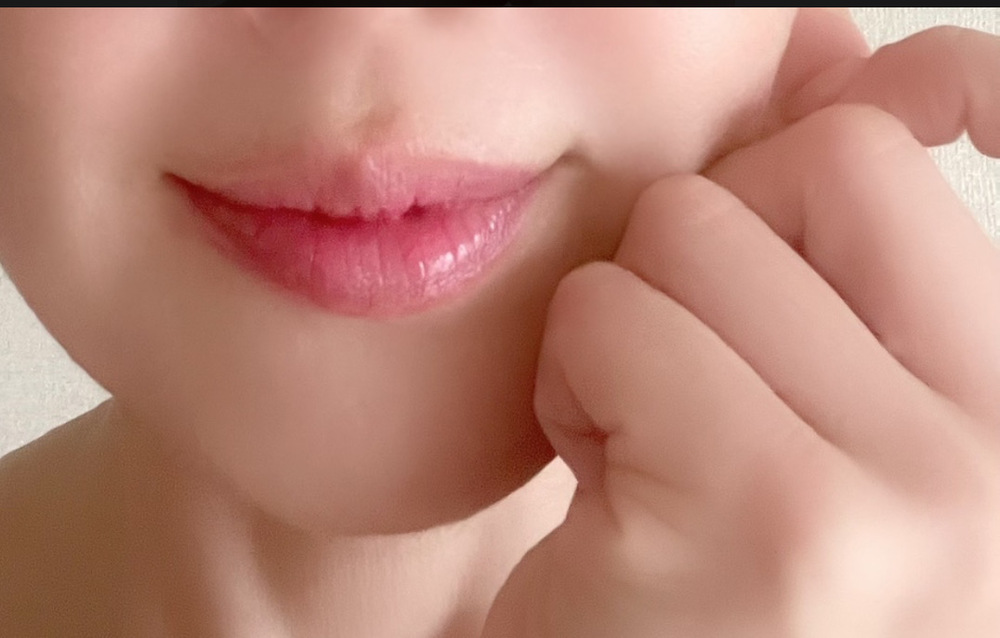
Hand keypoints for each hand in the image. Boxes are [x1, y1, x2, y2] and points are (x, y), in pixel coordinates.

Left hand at [483, 32, 999, 637]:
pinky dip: (572, 395)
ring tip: (647, 459)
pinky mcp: (763, 526)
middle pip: (820, 162)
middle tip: (683, 388)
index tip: (757, 237)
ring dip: (627, 336)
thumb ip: (852, 265)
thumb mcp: (818, 421)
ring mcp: (905, 500)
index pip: (909, 160)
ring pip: (689, 229)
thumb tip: (883, 53)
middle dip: (707, 255)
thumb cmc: (709, 586)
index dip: (807, 175)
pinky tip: (607, 507)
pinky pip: (609, 321)